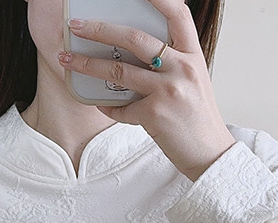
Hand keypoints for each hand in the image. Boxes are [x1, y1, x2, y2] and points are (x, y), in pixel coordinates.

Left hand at [58, 0, 236, 181]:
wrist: (210, 153)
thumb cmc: (198, 119)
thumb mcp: (194, 82)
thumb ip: (173, 63)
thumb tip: (138, 52)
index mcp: (193, 55)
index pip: (177, 13)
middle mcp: (182, 68)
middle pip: (134, 38)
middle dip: (99, 29)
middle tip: (76, 27)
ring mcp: (168, 90)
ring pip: (118, 70)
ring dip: (88, 64)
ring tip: (68, 60)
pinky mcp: (154, 114)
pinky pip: (121, 107)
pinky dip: (108, 107)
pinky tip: (101, 104)